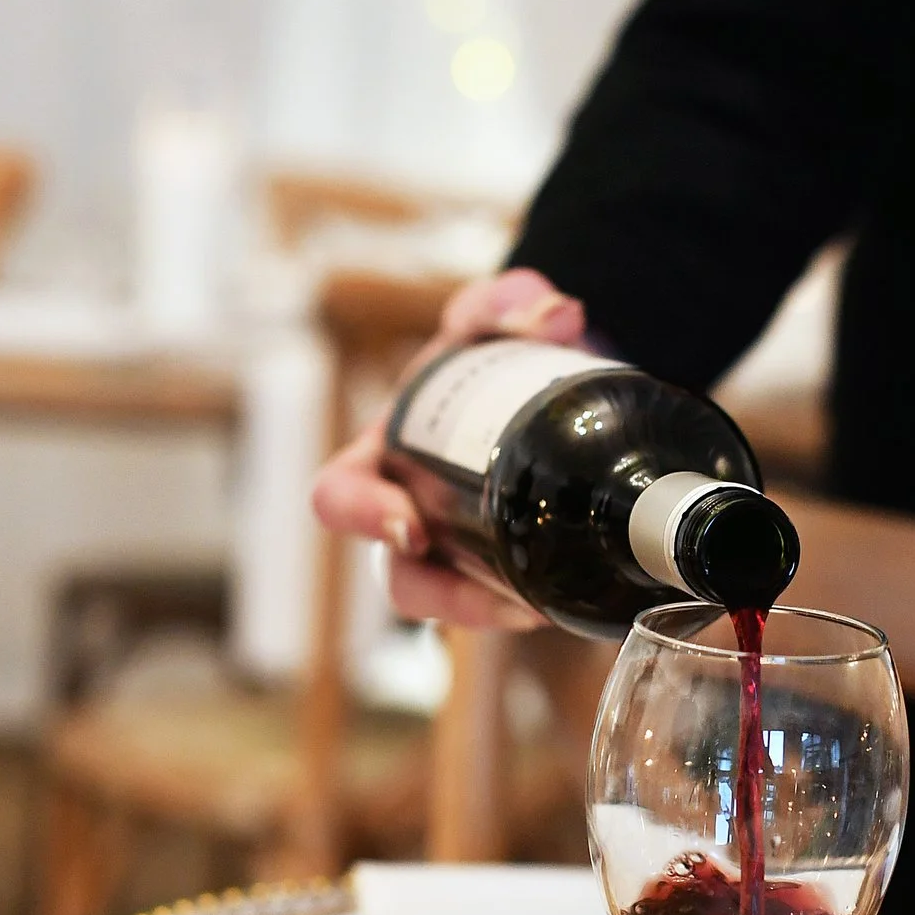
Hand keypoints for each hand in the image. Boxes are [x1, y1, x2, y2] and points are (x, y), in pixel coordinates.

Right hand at [309, 268, 588, 630]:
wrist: (533, 379)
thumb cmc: (479, 354)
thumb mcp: (484, 317)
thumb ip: (503, 303)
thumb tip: (557, 312)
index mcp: (379, 459)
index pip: (339, 497)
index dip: (363, 516)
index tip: (408, 526)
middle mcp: (405, 515)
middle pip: (401, 581)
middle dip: (448, 596)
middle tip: (507, 599)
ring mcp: (450, 549)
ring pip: (451, 603)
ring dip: (493, 612)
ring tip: (544, 608)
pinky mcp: (493, 567)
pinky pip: (500, 599)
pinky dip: (533, 601)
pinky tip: (575, 602)